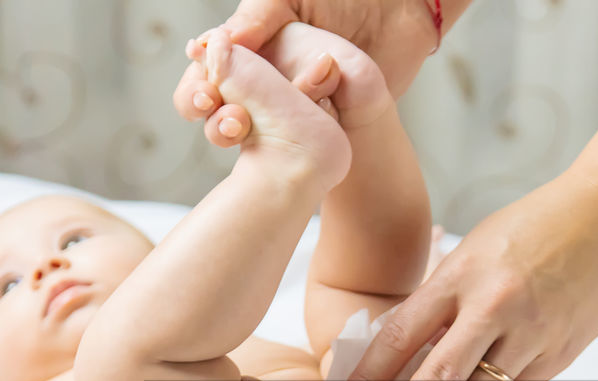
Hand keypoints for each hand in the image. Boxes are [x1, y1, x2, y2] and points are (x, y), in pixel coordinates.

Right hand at [172, 0, 436, 146]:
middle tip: (228, 119)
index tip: (207, 95)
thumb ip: (256, 17)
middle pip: (218, 111)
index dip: (197, 90)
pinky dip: (282, 149)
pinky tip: (280, 145)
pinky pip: (292, 145)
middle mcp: (262, 80)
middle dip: (214, 120)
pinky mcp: (317, 128)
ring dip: (238, 137)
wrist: (399, 14)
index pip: (206, 75)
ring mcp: (289, 107)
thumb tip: (214, 45)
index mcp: (248, 47)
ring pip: (249, 135)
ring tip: (243, 130)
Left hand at [334, 170, 597, 380]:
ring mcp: (532, 334)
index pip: (401, 334)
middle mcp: (496, 306)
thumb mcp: (475, 248)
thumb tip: (403, 349)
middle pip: (438, 379)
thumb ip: (443, 297)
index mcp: (463, 274)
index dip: (369, 377)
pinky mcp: (560, 355)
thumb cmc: (535, 224)